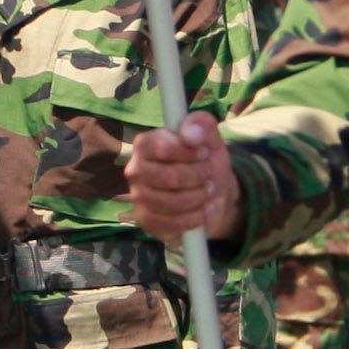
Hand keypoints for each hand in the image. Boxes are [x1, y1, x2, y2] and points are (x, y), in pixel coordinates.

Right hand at [127, 109, 238, 242]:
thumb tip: (191, 134)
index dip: (188, 153)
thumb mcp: (211, 138)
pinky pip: (171, 223)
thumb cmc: (205, 162)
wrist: (213, 194)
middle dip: (197, 176)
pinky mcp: (147, 221)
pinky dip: (196, 217)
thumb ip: (202, 125)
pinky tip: (206, 209)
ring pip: (171, 202)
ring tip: (209, 190)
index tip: (203, 152)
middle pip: (168, 178)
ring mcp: (138, 197)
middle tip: (207, 173)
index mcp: (145, 145)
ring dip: (199, 197)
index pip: (161, 148)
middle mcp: (135, 170)